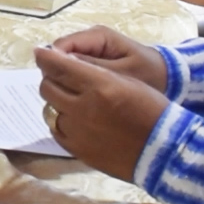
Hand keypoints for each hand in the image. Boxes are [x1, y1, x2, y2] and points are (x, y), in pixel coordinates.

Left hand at [34, 46, 168, 182]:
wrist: (163, 150)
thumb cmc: (152, 110)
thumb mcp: (128, 81)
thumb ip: (97, 72)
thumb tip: (68, 64)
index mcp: (100, 86)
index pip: (60, 66)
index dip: (45, 57)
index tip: (39, 53)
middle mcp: (84, 108)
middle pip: (48, 87)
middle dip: (51, 78)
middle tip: (59, 77)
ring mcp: (78, 132)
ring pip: (49, 109)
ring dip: (56, 101)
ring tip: (69, 100)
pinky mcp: (77, 150)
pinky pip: (56, 130)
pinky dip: (60, 121)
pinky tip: (72, 119)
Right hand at [50, 26, 167, 92]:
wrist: (169, 77)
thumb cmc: (149, 73)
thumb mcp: (120, 74)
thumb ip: (90, 68)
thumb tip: (59, 65)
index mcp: (97, 37)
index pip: (60, 46)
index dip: (52, 65)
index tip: (56, 89)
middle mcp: (89, 41)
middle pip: (58, 56)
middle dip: (57, 75)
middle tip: (66, 99)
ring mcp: (90, 52)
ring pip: (64, 66)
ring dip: (65, 82)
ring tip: (73, 101)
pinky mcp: (92, 64)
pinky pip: (74, 72)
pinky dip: (74, 85)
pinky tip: (79, 100)